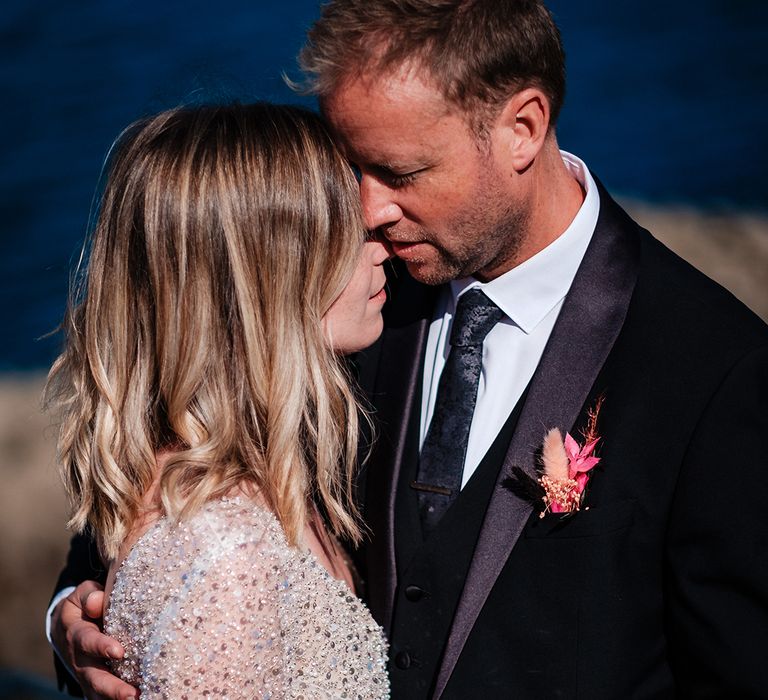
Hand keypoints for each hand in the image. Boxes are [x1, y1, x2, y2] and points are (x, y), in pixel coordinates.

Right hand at [51, 580, 137, 699]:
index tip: (119, 652)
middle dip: (112, 687)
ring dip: (116, 698)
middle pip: (94, 676)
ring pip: (99, 691)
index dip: (101, 646)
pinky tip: (141, 698)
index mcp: (77, 634)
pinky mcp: (94, 684)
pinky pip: (102, 696)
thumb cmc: (83, 606)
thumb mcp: (82, 595)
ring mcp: (87, 675)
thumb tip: (97, 602)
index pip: (87, 641)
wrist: (66, 627)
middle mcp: (80, 659)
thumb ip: (89, 595)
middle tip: (131, 695)